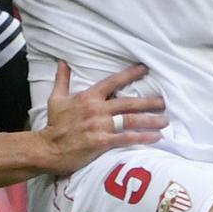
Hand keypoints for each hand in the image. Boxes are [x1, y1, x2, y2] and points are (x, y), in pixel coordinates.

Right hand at [36, 62, 166, 176]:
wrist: (47, 149)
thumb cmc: (54, 125)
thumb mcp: (56, 99)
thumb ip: (62, 80)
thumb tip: (63, 62)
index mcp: (88, 97)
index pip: (113, 82)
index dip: (130, 74)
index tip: (145, 69)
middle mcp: (97, 109)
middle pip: (128, 103)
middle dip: (148, 101)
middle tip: (164, 101)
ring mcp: (100, 126)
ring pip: (131, 120)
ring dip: (150, 119)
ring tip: (165, 120)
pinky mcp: (102, 142)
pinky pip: (126, 138)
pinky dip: (143, 137)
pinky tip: (156, 137)